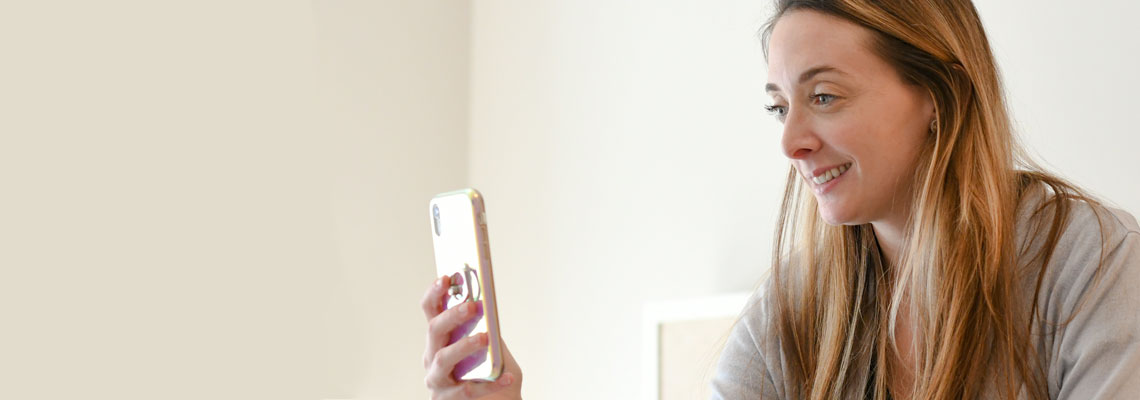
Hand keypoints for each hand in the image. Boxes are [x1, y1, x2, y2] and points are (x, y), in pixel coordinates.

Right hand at [422, 274, 522, 398]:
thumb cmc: (491, 373)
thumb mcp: (491, 346)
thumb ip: (487, 328)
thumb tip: (487, 305)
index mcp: (440, 338)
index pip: (430, 310)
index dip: (435, 293)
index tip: (446, 277)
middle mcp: (432, 357)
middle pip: (434, 330)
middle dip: (452, 315)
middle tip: (473, 306)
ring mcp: (437, 380)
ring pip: (443, 358)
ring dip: (464, 345)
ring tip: (485, 337)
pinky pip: (467, 390)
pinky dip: (490, 383)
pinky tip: (507, 376)